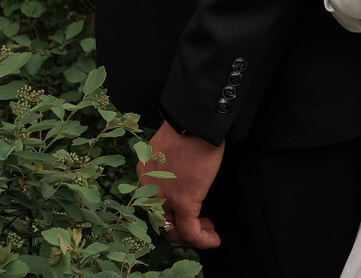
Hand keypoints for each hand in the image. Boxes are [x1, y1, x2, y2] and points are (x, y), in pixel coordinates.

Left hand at [138, 122, 224, 249]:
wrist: (195, 119)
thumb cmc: (189, 126)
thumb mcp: (170, 147)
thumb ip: (170, 165)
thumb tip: (182, 175)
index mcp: (145, 175)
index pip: (154, 206)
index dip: (172, 216)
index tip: (190, 214)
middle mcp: (149, 190)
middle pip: (162, 222)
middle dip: (182, 229)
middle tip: (202, 225)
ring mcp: (164, 197)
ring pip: (175, 232)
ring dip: (194, 236)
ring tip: (209, 231)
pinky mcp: (184, 200)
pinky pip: (190, 232)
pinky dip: (203, 240)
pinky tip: (214, 239)